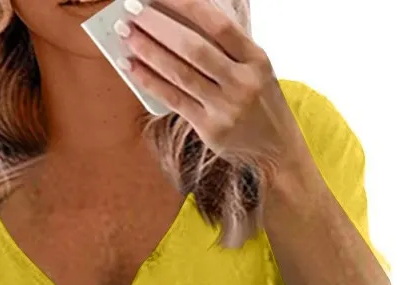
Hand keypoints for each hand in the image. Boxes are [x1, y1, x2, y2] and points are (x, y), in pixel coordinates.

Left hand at [113, 0, 304, 182]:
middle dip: (159, 26)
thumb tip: (183, 19)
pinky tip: (133, 67)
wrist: (276, 151)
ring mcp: (225, 108)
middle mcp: (242, 82)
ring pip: (180, 74)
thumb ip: (228, 46)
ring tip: (127, 34)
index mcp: (256, 59)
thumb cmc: (260, 102)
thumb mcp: (255, 68)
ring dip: (149, 51)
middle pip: (194, 48)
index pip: (219, 25)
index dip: (187, 5)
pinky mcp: (210, 130)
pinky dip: (150, 81)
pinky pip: (174, 100)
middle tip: (133, 10)